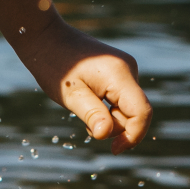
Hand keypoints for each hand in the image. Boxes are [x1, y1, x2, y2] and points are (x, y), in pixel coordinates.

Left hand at [15, 15, 151, 152]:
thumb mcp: (71, 95)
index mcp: (119, 75)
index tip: (114, 150)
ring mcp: (126, 69)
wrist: (47, 38)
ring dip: (109, 119)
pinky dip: (108, 109)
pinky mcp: (120, 72)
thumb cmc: (55, 66)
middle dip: (115, 128)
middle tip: (86, 126)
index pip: (142, 113)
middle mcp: (129, 70)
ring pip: (128, 108)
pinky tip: (89, 103)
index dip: (133, 136)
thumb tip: (105, 135)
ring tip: (83, 110)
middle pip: (135, 113)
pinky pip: (121, 99)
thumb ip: (91, 114)